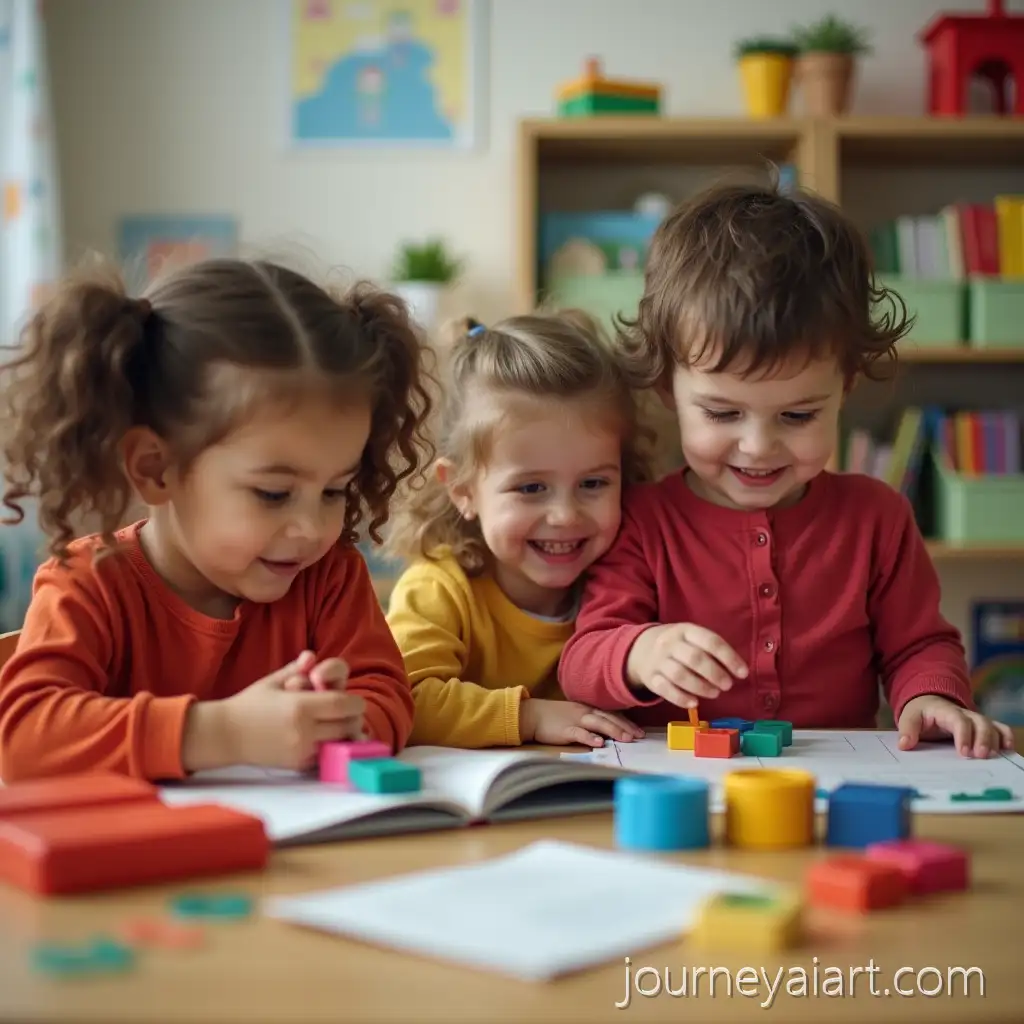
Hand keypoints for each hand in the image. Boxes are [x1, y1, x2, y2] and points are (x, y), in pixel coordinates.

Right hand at [182, 653, 364, 772]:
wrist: (226, 735)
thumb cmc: (250, 704)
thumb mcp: (273, 681)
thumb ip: (297, 668)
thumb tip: (311, 657)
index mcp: (300, 707)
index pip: (344, 705)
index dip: (353, 702)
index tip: (350, 699)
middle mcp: (304, 731)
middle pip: (348, 725)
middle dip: (351, 717)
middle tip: (344, 711)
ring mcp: (302, 751)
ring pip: (341, 743)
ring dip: (343, 733)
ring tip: (334, 723)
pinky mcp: (298, 765)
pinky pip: (326, 755)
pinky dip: (330, 746)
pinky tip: (321, 736)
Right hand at [519, 698, 644, 747]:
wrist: (532, 714)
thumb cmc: (553, 716)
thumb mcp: (575, 714)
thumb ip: (590, 720)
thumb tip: (606, 731)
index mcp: (588, 708)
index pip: (612, 714)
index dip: (626, 722)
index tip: (639, 731)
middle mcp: (585, 712)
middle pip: (609, 718)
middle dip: (625, 727)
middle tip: (640, 736)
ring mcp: (576, 720)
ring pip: (599, 723)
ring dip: (614, 731)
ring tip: (627, 739)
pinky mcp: (565, 730)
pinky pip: (580, 733)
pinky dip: (590, 737)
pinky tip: (600, 743)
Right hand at [625, 623, 747, 706]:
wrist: (640, 649)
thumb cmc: (677, 645)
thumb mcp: (692, 638)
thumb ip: (712, 650)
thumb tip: (738, 670)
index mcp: (685, 630)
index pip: (710, 641)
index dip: (729, 658)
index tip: (743, 673)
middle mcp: (670, 643)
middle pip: (695, 658)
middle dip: (715, 674)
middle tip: (727, 685)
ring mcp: (658, 661)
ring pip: (680, 675)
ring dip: (701, 687)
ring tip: (714, 693)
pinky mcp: (650, 678)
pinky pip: (665, 689)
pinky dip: (681, 698)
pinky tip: (694, 703)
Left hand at [898, 695, 1013, 758]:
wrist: (929, 703)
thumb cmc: (920, 713)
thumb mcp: (909, 718)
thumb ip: (907, 730)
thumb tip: (904, 744)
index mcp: (946, 711)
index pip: (959, 720)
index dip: (963, 735)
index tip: (964, 752)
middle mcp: (965, 714)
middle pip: (980, 722)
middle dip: (983, 739)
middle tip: (981, 756)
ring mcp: (975, 720)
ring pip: (992, 726)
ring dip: (995, 741)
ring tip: (994, 756)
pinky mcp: (982, 726)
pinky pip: (999, 728)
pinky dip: (1006, 736)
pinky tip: (1008, 749)